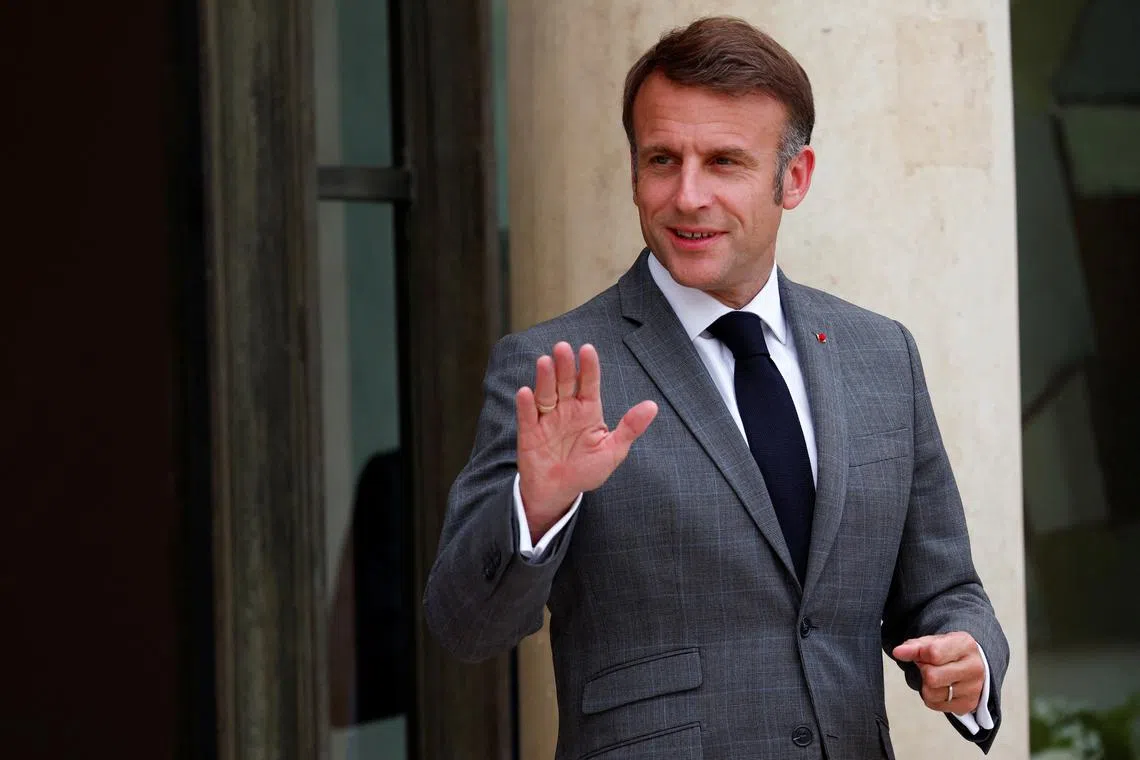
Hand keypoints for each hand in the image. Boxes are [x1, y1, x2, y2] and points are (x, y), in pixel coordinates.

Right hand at [516, 341, 657, 541]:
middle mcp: (567, 409)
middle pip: (566, 382)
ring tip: (545, 362)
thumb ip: (630, 428)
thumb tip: (653, 406)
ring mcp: (547, 419)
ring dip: (544, 378)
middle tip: (563, 347)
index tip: (588, 349)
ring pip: (546, 393)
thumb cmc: (587, 470)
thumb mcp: (613, 450)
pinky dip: (526, 405)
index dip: (589, 367)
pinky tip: (526, 393)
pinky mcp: (530, 433)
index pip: (589, 383)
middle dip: (565, 365)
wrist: (559, 492)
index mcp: (588, 410)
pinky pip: (528, 416)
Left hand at [893, 632, 984, 713]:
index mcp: (966, 645)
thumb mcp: (934, 641)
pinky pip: (935, 705)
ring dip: (926, 685)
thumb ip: (915, 646)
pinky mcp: (967, 705)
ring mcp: (973, 689)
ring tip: (935, 676)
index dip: (917, 654)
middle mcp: (974, 668)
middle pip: (932, 677)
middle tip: (926, 666)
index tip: (910, 652)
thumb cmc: (951, 652)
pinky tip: (940, 687)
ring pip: (932, 693)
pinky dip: (932, 697)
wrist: (974, 666)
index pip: (934, 653)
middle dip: (923, 671)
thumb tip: (898, 652)